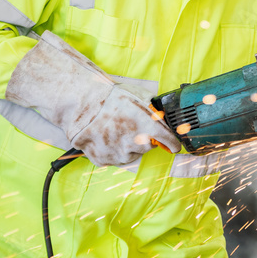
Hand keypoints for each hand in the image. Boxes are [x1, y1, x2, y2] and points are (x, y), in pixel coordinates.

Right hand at [7, 31, 180, 166]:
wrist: (81, 103)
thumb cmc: (111, 98)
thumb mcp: (140, 97)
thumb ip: (154, 110)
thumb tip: (165, 116)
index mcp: (147, 126)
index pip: (169, 142)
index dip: (172, 143)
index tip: (174, 146)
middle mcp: (134, 143)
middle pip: (147, 147)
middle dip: (143, 138)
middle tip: (131, 125)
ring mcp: (118, 153)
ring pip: (130, 154)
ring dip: (127, 146)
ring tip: (116, 130)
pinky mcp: (103, 160)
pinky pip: (114, 158)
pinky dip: (112, 151)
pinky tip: (106, 137)